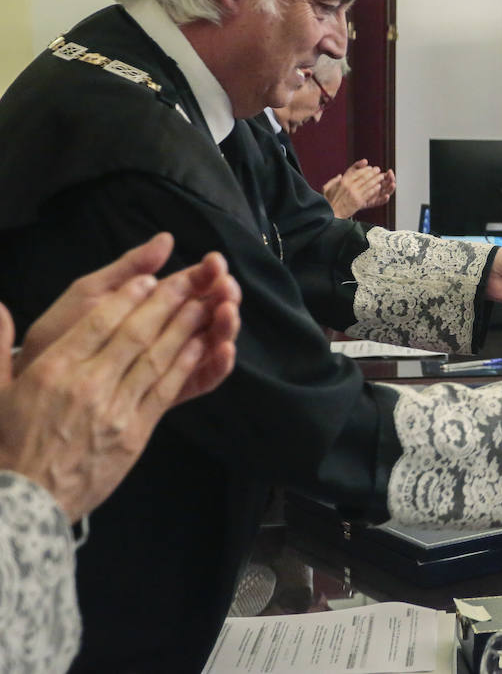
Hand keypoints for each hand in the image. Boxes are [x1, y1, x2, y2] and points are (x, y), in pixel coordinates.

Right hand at [0, 245, 239, 520]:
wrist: (25, 502)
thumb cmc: (8, 445)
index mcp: (52, 370)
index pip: (97, 323)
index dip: (126, 298)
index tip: (146, 280)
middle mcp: (87, 384)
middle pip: (133, 334)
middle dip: (164, 303)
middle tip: (187, 280)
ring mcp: (114, 409)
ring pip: (155, 358)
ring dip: (182, 328)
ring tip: (202, 304)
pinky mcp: (135, 433)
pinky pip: (164, 391)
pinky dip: (183, 365)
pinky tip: (199, 346)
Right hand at [323, 160, 394, 218]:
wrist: (330, 214)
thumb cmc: (328, 202)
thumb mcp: (327, 189)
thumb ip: (333, 181)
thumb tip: (339, 176)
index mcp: (343, 182)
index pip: (356, 172)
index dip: (364, 169)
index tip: (369, 167)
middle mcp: (350, 186)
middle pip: (364, 177)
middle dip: (372, 173)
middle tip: (378, 170)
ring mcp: (355, 193)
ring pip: (368, 184)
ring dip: (376, 180)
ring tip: (381, 177)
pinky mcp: (359, 201)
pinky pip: (369, 194)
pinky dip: (374, 189)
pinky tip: (378, 187)